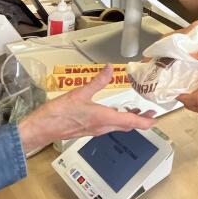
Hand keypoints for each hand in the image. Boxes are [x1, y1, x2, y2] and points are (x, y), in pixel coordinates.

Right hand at [18, 65, 156, 153]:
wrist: (41, 129)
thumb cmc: (59, 114)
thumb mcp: (80, 93)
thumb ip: (97, 81)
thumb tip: (109, 68)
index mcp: (104, 118)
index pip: (131, 122)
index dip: (146, 121)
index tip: (156, 118)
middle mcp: (102, 127)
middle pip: (127, 125)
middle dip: (140, 120)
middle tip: (149, 113)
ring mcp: (95, 130)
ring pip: (118, 126)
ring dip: (128, 120)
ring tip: (136, 111)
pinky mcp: (88, 129)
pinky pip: (108, 125)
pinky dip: (116, 119)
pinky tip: (113, 112)